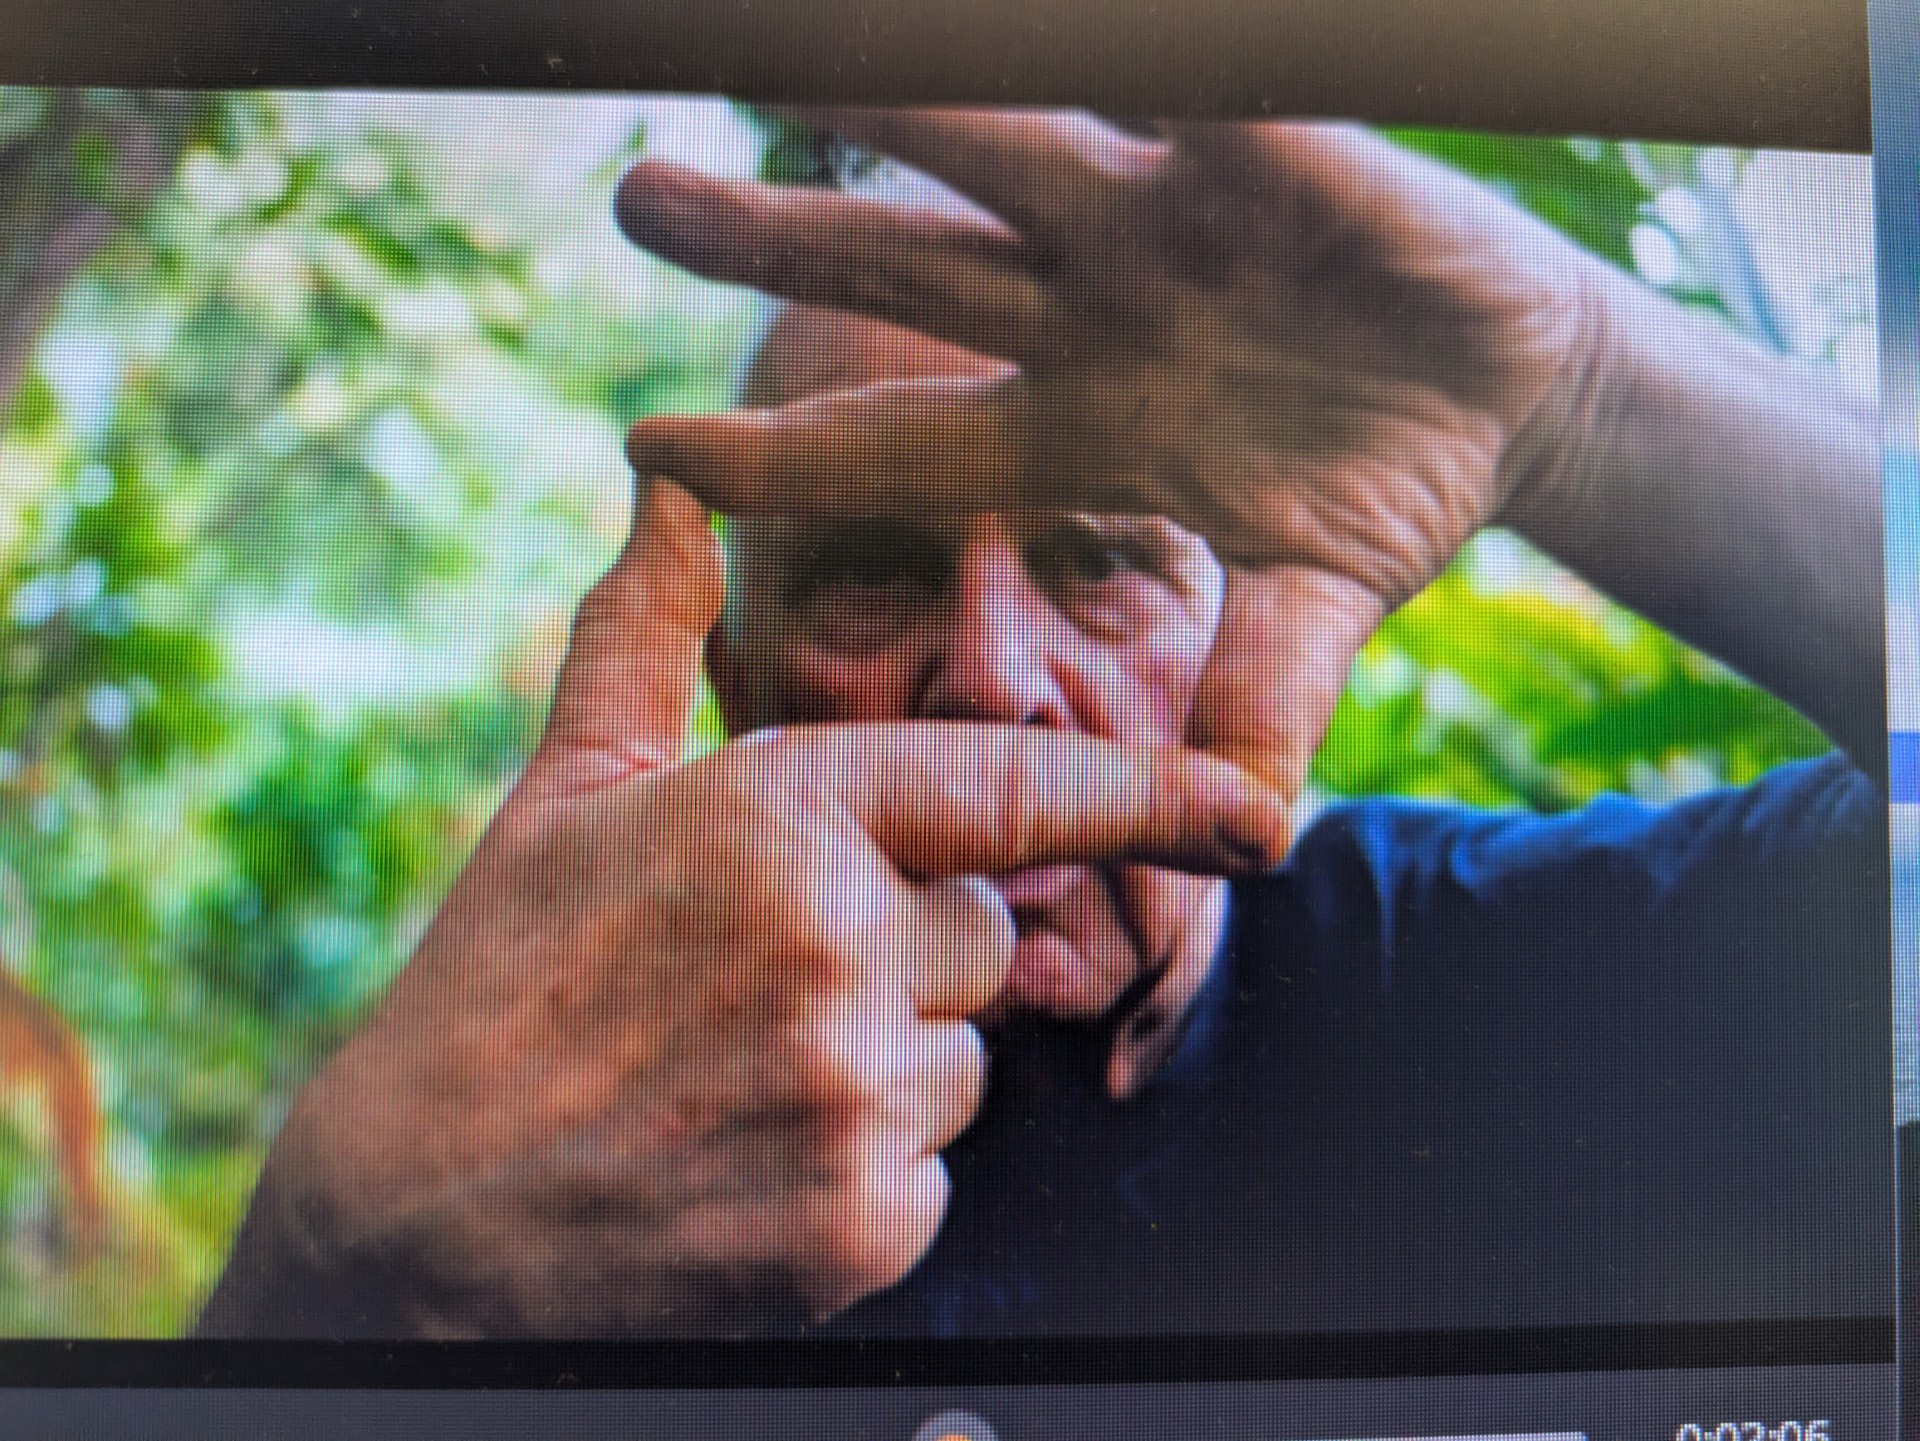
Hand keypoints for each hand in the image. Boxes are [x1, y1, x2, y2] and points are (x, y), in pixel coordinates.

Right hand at [198, 481, 1287, 1337]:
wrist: (416, 1216)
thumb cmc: (499, 981)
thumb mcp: (567, 791)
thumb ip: (644, 634)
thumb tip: (664, 493)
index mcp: (785, 820)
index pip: (1010, 795)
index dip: (1151, 796)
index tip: (1260, 811)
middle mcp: (842, 949)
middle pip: (981, 935)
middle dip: (902, 951)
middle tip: (759, 983)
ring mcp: (856, 1093)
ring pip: (961, 1060)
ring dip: (882, 1065)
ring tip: (739, 1076)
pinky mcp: (864, 1224)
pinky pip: (932, 1171)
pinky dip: (863, 1169)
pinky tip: (748, 1161)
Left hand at [615, 111, 1610, 798]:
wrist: (1514, 396)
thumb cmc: (1388, 497)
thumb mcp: (1317, 607)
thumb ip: (1264, 694)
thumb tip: (1242, 824)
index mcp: (1078, 434)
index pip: (901, 446)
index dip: (784, 456)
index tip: (650, 457)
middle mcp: (1091, 318)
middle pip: (909, 271)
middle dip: (779, 240)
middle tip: (637, 199)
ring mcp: (1170, 225)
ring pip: (1006, 151)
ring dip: (898, 105)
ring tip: (777, 53)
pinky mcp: (1272, 151)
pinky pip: (1189, 96)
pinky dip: (1123, 63)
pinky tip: (1024, 31)